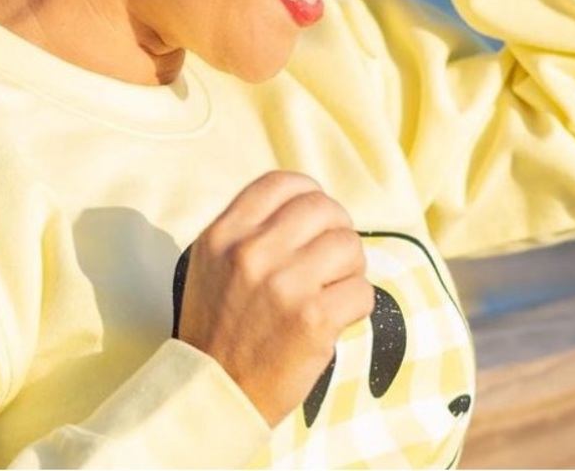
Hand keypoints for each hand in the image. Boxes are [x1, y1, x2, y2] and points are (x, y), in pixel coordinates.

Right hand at [175, 171, 373, 426]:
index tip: (314, 217)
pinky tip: (335, 316)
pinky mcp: (313, 321)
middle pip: (323, 208)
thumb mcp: (212, 260)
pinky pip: (362, 291)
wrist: (214, 392)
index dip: (308, 194)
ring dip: (350, 267)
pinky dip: (356, 303)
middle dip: (336, 229)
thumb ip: (248, 226)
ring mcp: (284, 285)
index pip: (283, 183)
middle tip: (331, 257)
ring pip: (349, 245)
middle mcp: (252, 252)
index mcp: (225, 233)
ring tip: (332, 288)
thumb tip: (304, 201)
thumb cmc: (218, 324)